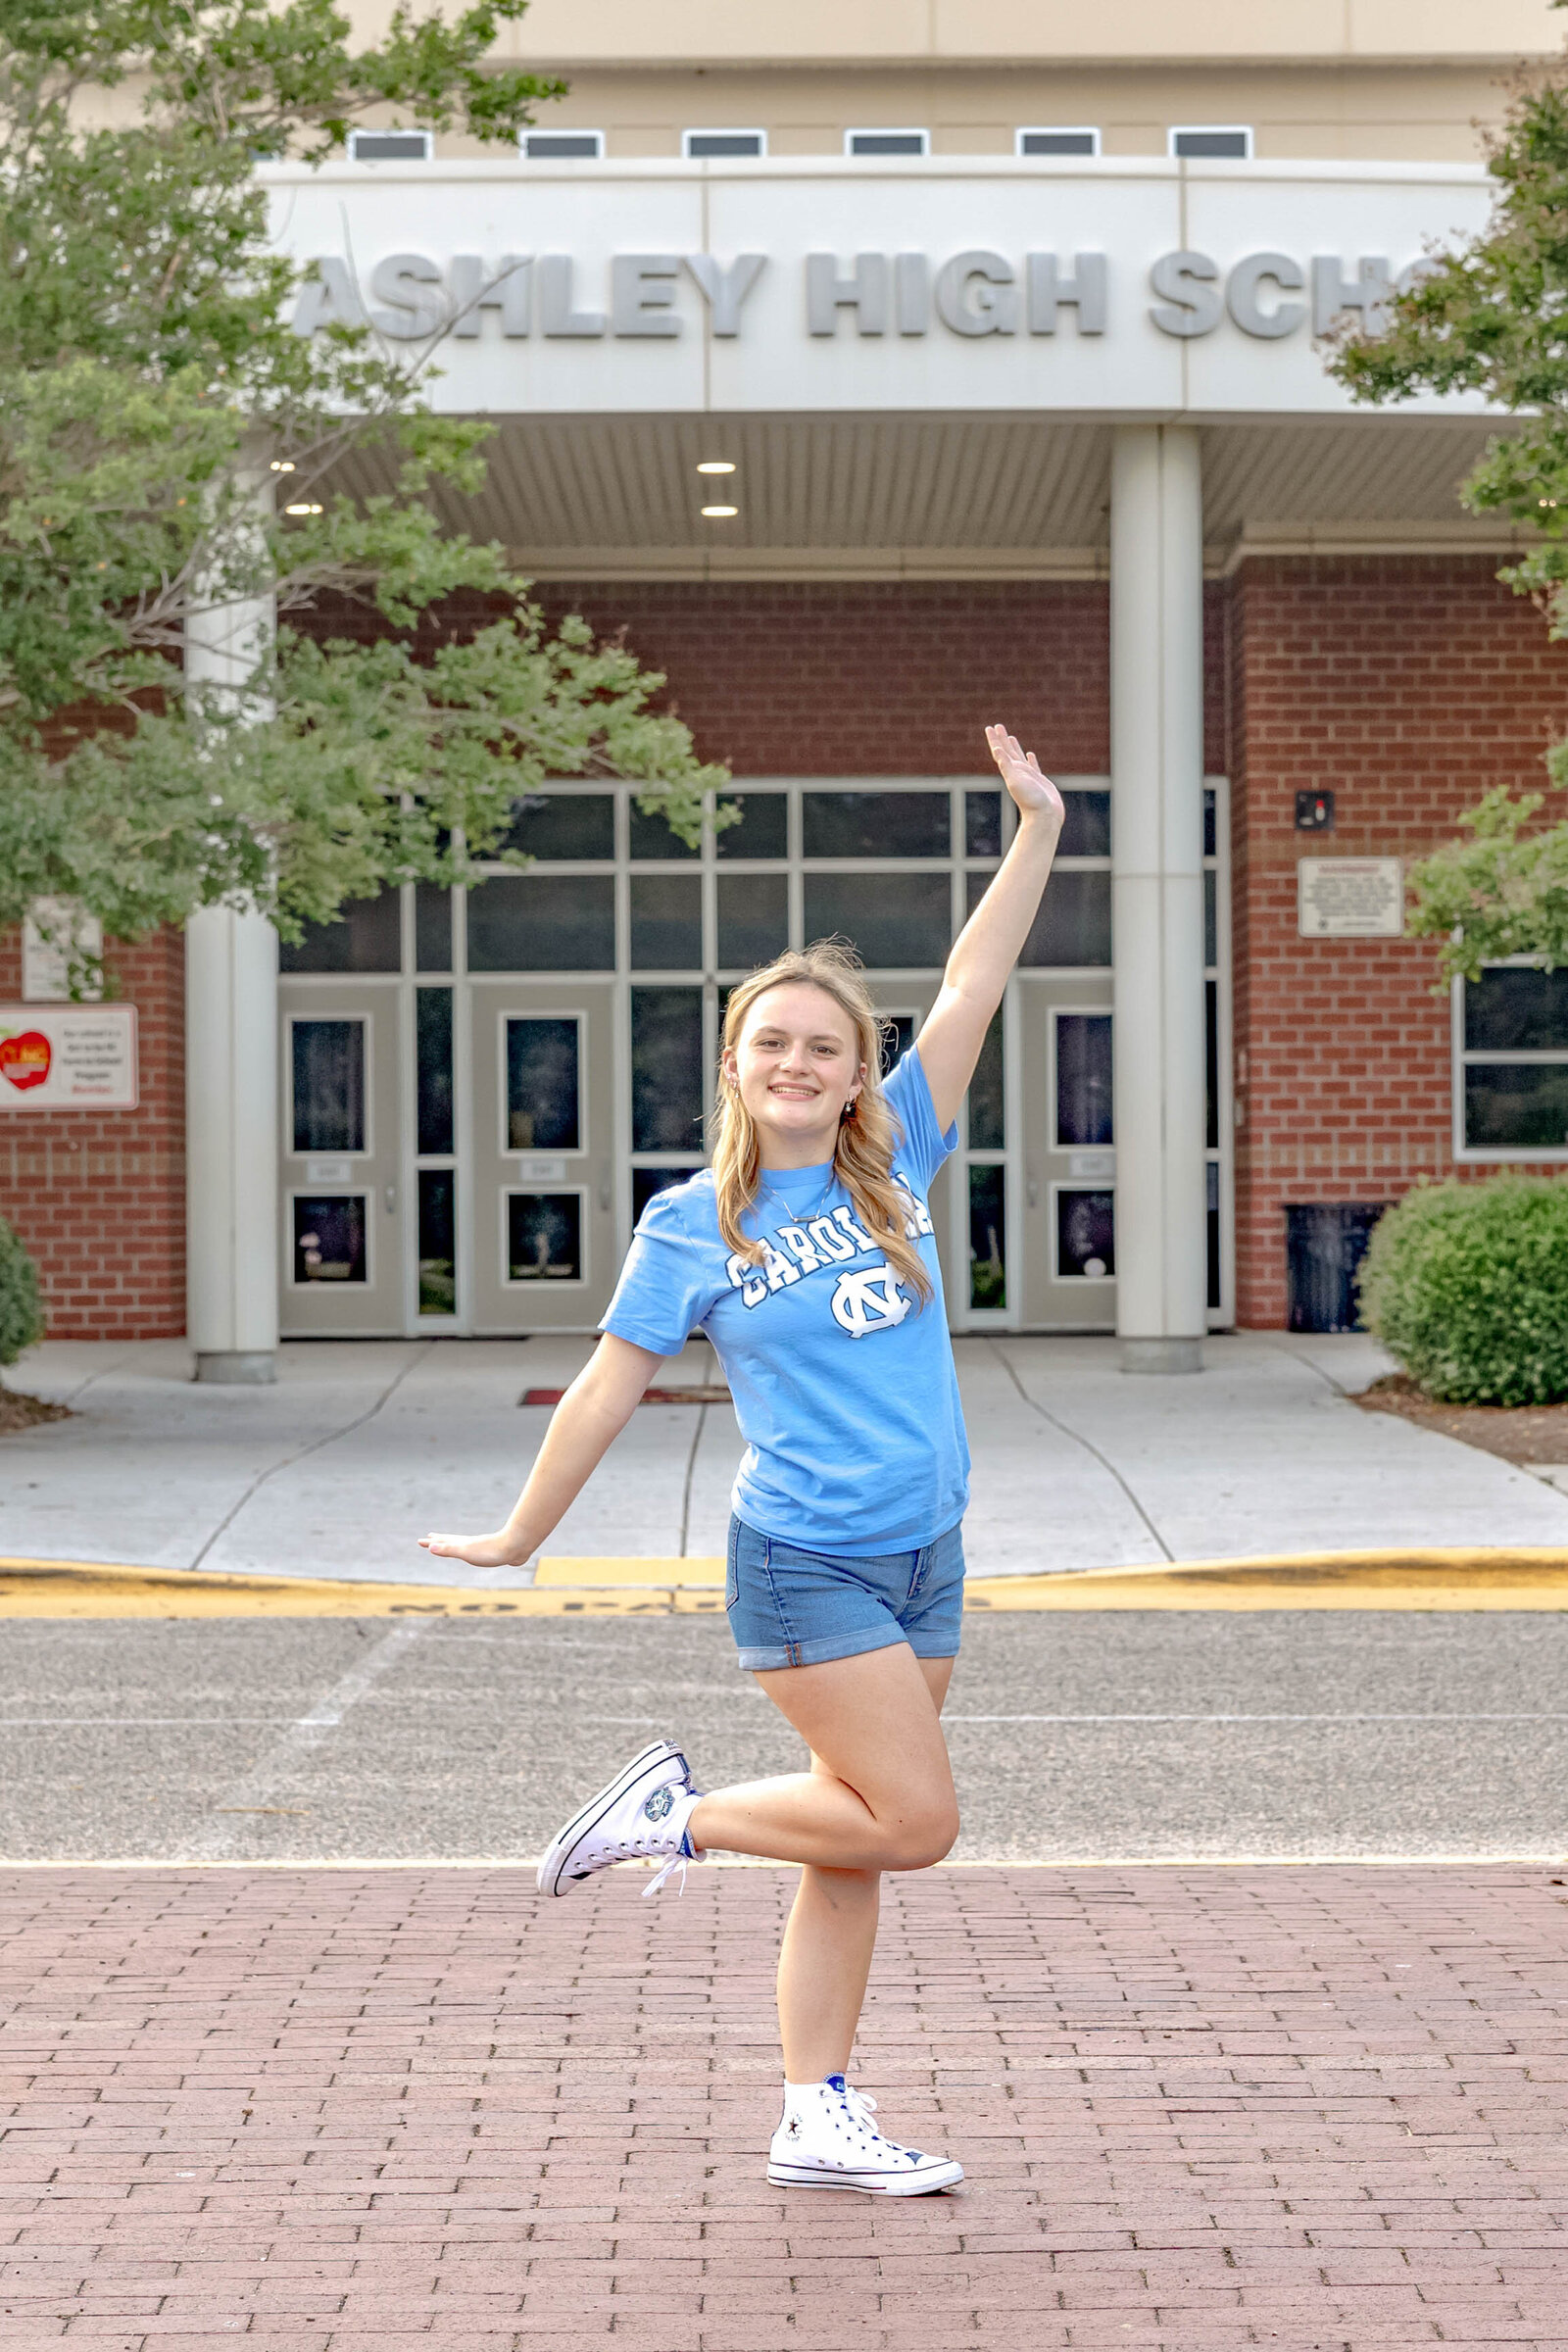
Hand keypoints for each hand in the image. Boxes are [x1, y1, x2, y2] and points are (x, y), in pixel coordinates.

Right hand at [418, 1529, 534, 1569]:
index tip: (420, 1541)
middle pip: (451, 1541)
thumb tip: (431, 1547)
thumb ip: (449, 1549)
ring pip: (463, 1545)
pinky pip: (475, 1551)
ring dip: (454, 1545)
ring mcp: (481, 1548)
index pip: (443, 1543)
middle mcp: (470, 1544)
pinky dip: (469, 1551)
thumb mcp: (466, 1551)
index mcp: (463, 1544)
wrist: (516, 1547)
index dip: (431, 1543)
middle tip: (430, 1538)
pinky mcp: (492, 1553)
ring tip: (450, 1545)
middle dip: (439, 1541)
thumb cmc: (491, 1551)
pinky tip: (475, 1553)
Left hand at [985, 724, 1064, 831]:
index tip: (989, 727)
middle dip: (1001, 739)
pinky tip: (1029, 755)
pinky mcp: (1040, 782)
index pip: (999, 752)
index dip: (994, 739)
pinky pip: (1033, 766)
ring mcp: (1028, 777)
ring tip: (1010, 737)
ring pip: (1019, 757)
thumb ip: (1006, 766)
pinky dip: (1031, 760)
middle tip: (997, 726)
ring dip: (1014, 747)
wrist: (1044, 818)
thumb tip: (996, 749)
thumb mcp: (1015, 781)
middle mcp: (1018, 772)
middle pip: (1007, 751)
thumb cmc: (1031, 801)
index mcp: (1011, 770)